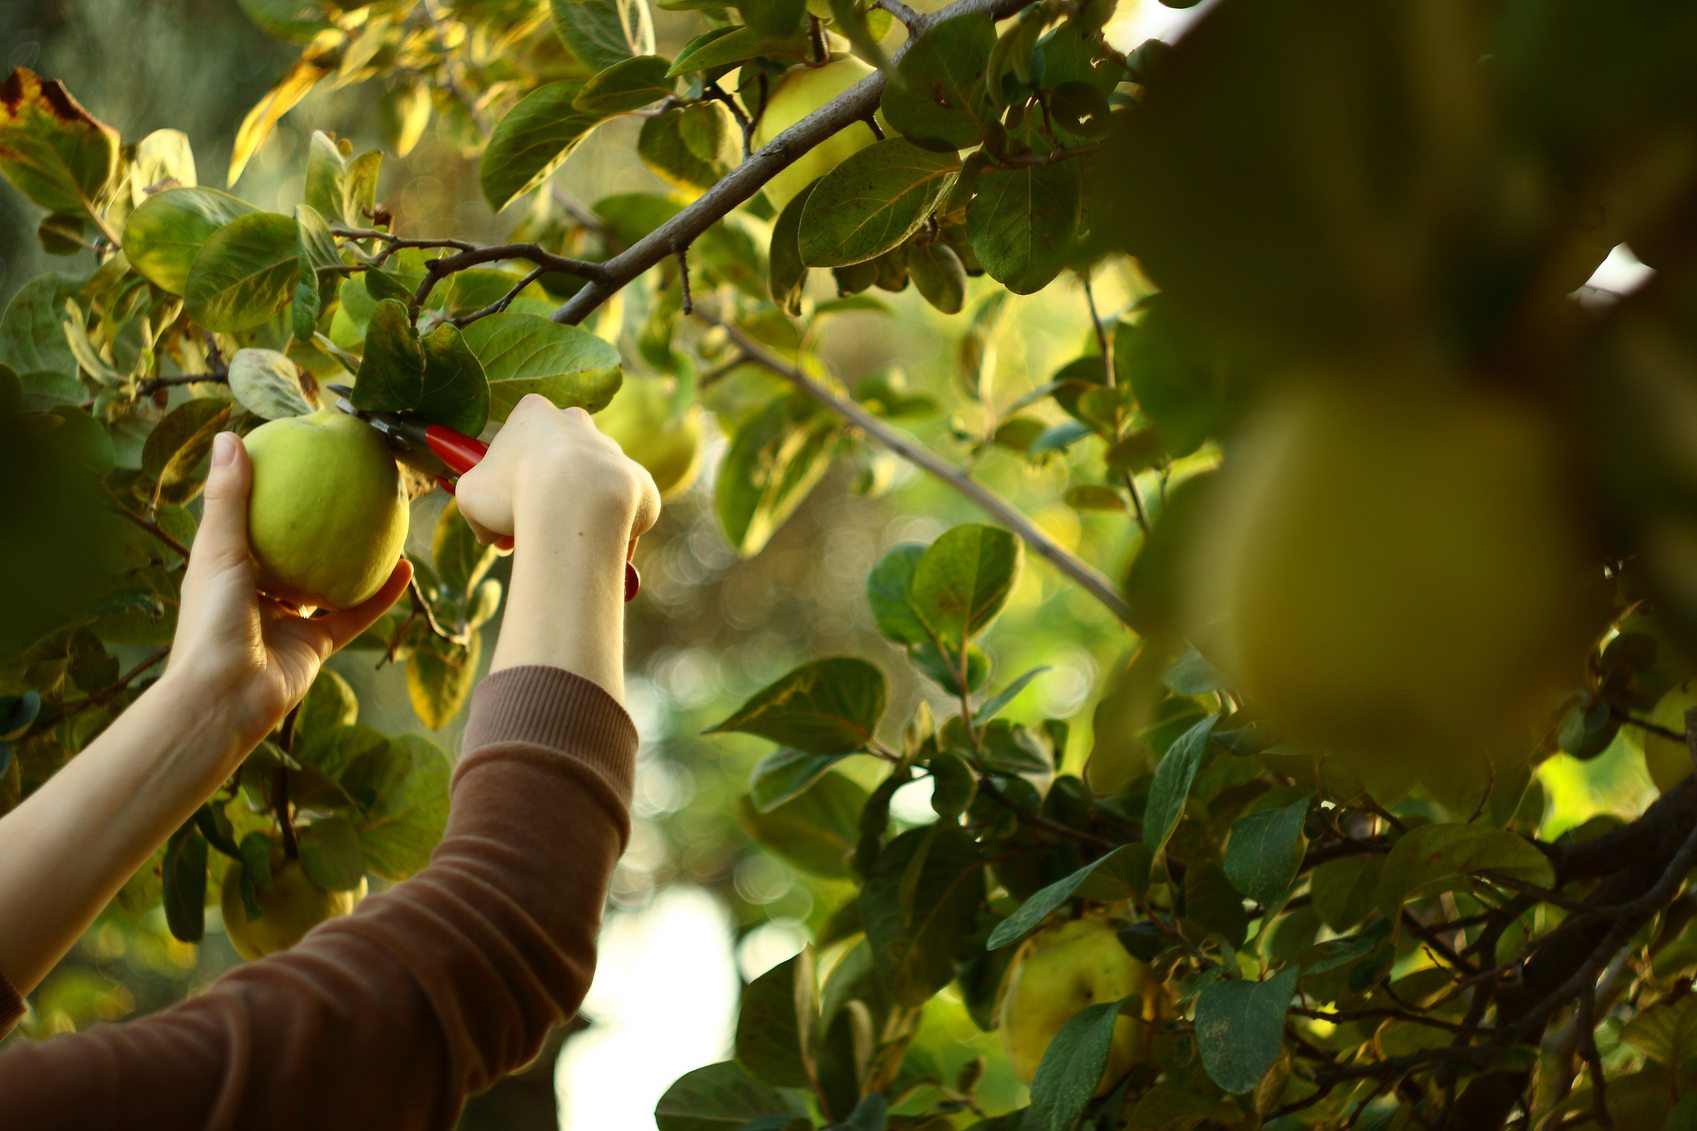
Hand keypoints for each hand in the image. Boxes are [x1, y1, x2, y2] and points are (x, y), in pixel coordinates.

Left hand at [164, 432, 411, 750]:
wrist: (225, 698)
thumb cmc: (211, 622)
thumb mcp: (218, 551)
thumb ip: (228, 497)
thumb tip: (230, 435)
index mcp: (226, 572)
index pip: (246, 525)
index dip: (267, 496)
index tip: (293, 461)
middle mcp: (255, 595)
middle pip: (290, 553)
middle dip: (315, 528)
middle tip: (345, 489)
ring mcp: (287, 621)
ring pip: (326, 582)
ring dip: (353, 559)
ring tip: (383, 523)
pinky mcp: (316, 645)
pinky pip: (353, 613)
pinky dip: (380, 594)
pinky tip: (403, 566)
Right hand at [454, 396, 660, 556]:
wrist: (575, 506)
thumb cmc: (515, 493)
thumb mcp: (470, 497)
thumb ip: (477, 505)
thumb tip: (490, 532)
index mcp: (535, 414)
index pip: (518, 440)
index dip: (508, 478)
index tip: (503, 509)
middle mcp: (579, 423)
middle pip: (557, 460)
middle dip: (545, 494)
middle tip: (532, 529)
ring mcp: (613, 450)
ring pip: (591, 486)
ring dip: (578, 513)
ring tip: (564, 544)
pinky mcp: (640, 480)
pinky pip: (623, 509)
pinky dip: (610, 529)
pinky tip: (594, 549)